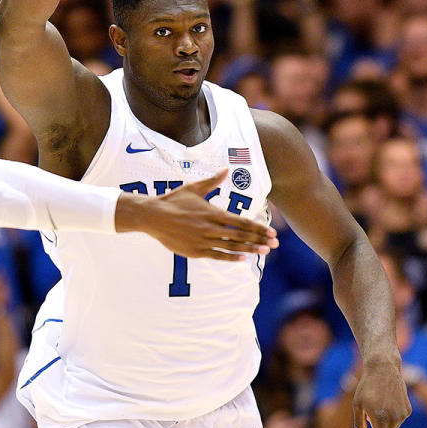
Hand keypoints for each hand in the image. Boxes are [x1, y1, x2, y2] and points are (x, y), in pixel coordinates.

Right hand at [117, 169, 278, 259]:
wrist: (152, 216)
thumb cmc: (173, 200)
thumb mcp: (194, 188)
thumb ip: (213, 181)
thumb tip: (227, 168)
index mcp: (212, 212)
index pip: (241, 222)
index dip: (258, 228)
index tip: (271, 232)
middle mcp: (210, 227)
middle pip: (240, 235)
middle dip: (259, 240)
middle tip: (274, 244)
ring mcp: (203, 240)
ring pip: (231, 246)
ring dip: (249, 249)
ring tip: (264, 252)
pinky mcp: (195, 250)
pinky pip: (217, 255)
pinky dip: (231, 257)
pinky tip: (242, 259)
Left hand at [352, 358, 410, 427]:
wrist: (384, 369)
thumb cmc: (366, 387)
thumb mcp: (357, 404)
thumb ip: (358, 424)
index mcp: (379, 418)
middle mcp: (393, 418)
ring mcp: (403, 414)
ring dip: (383, 427)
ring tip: (374, 411)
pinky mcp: (408, 410)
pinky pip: (398, 421)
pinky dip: (391, 419)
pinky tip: (386, 404)